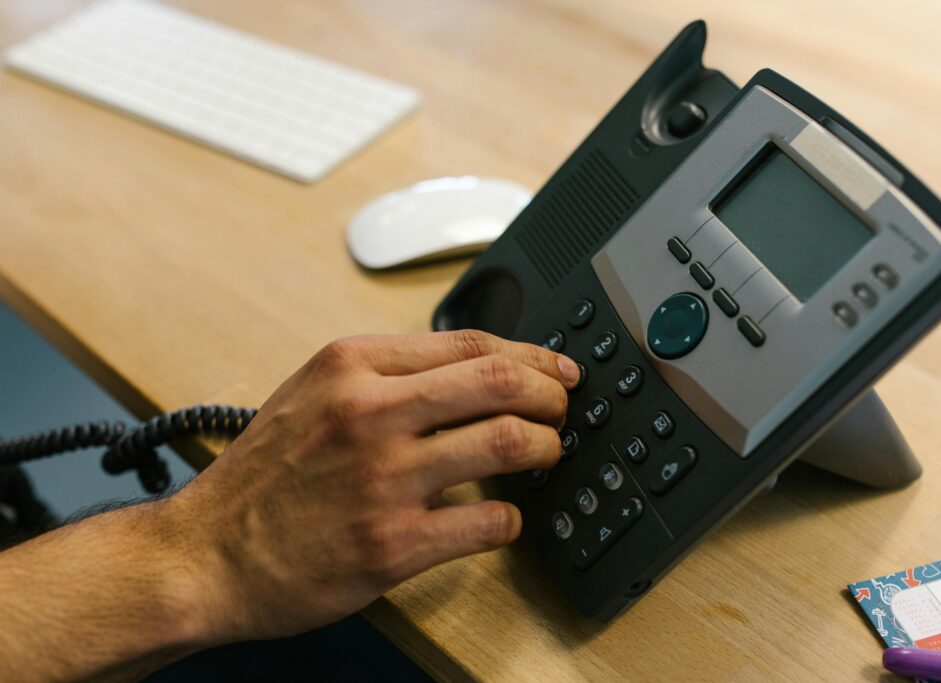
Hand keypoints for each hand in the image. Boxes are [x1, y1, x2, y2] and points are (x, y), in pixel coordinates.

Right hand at [164, 330, 579, 642]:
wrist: (207, 553)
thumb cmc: (263, 474)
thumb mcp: (313, 392)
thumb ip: (386, 372)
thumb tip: (473, 369)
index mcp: (353, 365)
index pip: (472, 342)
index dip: (531, 356)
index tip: (556, 370)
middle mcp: (371, 413)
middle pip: (502, 383)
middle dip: (552, 396)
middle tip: (563, 411)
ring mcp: (384, 479)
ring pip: (509, 444)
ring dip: (546, 449)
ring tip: (546, 456)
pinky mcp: (392, 544)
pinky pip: (489, 523)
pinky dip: (511, 519)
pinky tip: (503, 517)